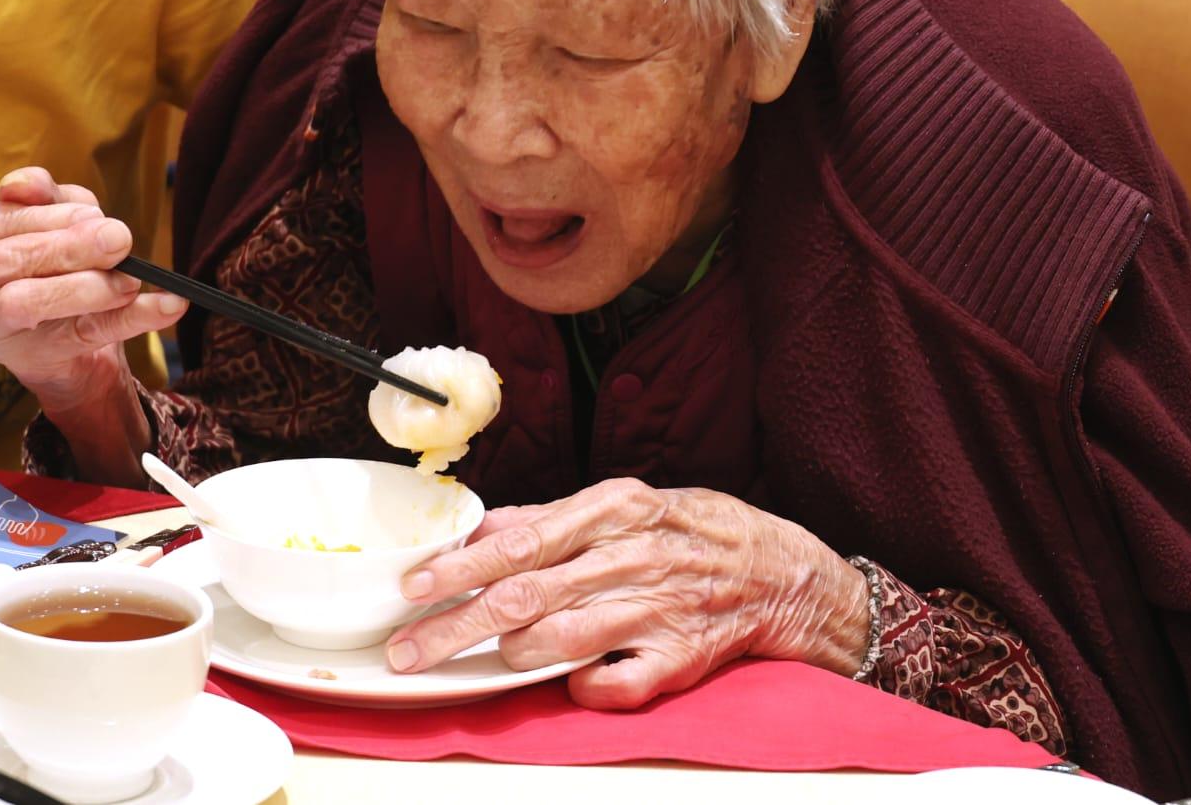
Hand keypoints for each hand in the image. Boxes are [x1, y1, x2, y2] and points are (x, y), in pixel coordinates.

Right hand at [0, 167, 186, 413]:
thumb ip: (39, 194)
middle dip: (66, 248)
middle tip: (118, 239)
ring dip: (86, 288)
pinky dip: (131, 320)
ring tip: (130, 278)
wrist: (61, 314)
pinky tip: (167, 306)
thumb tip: (22, 185)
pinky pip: (79, 337)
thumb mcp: (47, 210)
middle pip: (1, 262)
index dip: (36, 216)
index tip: (88, 213)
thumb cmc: (44, 246)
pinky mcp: (26, 357)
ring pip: (24, 304)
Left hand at [386, 479, 870, 708]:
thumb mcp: (623, 504)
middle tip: (408, 651)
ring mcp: (655, 612)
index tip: (413, 588)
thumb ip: (551, 519)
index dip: (458, 569)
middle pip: (524, 598)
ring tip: (490, 660)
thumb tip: (481, 531)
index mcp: (612, 510)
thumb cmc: (693, 534)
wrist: (781, 573)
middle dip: (456, 627)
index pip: (517, 543)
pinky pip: (612, 685)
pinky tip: (574, 679)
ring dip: (513, 655)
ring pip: (560, 642)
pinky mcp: (678, 660)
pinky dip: (582, 686)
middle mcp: (630, 558)